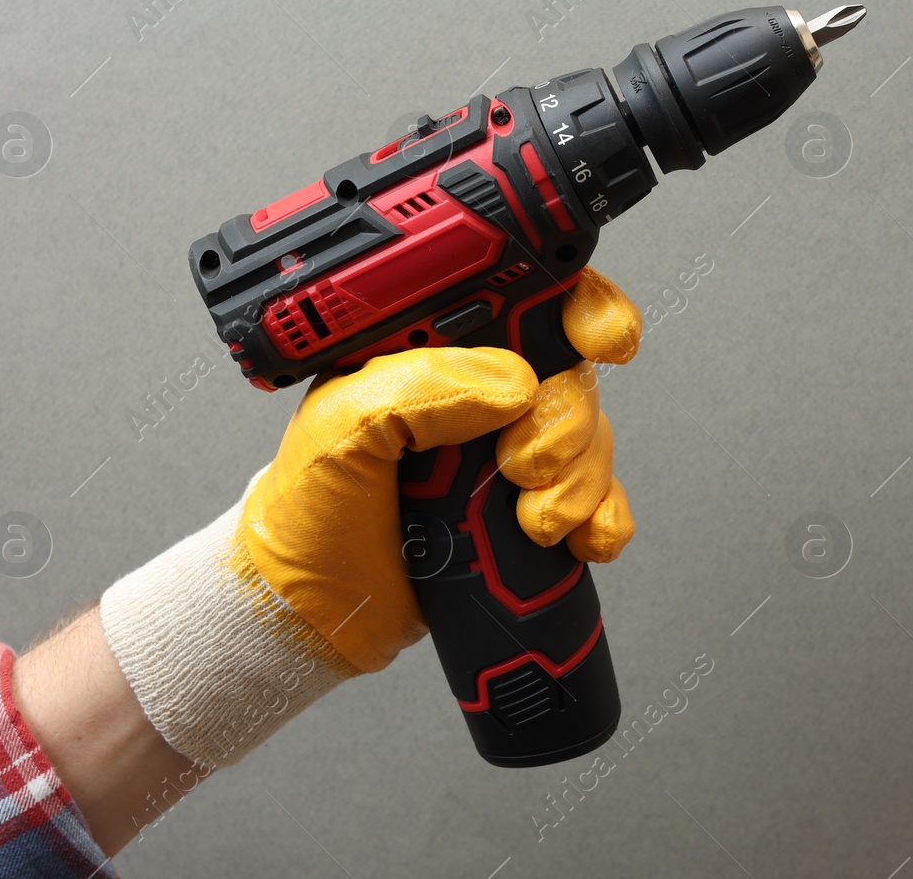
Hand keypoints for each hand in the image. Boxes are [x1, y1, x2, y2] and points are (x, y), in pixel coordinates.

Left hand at [235, 267, 642, 677]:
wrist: (317, 613)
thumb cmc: (309, 514)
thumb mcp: (338, 430)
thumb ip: (416, 388)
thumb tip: (511, 382)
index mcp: (433, 353)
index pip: (523, 299)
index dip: (577, 308)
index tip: (595, 338)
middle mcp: (477, 395)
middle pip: (573, 374)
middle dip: (568, 421)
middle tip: (520, 464)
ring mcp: (508, 453)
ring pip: (592, 439)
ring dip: (579, 480)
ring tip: (529, 517)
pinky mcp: (530, 509)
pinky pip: (602, 499)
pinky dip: (602, 518)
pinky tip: (576, 538)